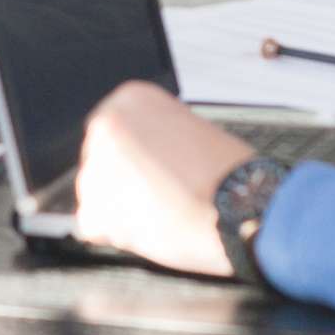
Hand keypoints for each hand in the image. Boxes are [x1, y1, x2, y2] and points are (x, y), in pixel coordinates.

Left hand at [74, 81, 256, 278]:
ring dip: (122, 210)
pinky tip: (153, 228)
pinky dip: (119, 236)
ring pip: (96, 196)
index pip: (112, 134)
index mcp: (131, 98)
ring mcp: (97, 163)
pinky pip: (94, 226)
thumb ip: (152, 140)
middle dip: (124, 186)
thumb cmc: (226, 174)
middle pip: (100, 164)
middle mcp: (107, 122)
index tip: (154, 174)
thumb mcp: (187, 132)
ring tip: (165, 212)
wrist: (241, 204)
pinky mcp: (95, 207)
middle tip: (161, 199)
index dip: (135, 162)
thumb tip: (133, 164)